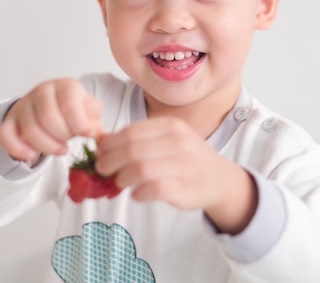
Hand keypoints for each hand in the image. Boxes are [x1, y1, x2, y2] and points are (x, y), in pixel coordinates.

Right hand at [0, 78, 102, 160]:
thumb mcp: (90, 110)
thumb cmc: (73, 109)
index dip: (79, 125)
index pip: (68, 105)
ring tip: (59, 149)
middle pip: (48, 118)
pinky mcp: (9, 120)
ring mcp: (23, 105)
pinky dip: (18, 148)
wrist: (52, 105)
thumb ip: (94, 119)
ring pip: (29, 130)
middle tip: (69, 140)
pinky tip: (32, 154)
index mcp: (65, 85)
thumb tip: (93, 132)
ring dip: (47, 147)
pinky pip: (5, 135)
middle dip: (63, 137)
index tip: (86, 134)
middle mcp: (42, 91)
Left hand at [95, 116, 256, 233]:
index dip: (110, 143)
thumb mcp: (166, 139)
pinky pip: (153, 190)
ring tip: (120, 182)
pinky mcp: (186, 188)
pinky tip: (136, 194)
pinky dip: (138, 194)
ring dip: (122, 178)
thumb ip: (137, 138)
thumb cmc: (185, 158)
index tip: (99, 152)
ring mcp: (184, 165)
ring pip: (140, 169)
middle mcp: (179, 142)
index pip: (131, 131)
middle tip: (102, 169)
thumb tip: (101, 142)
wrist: (219, 179)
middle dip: (110, 161)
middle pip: (132, 150)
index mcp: (171, 126)